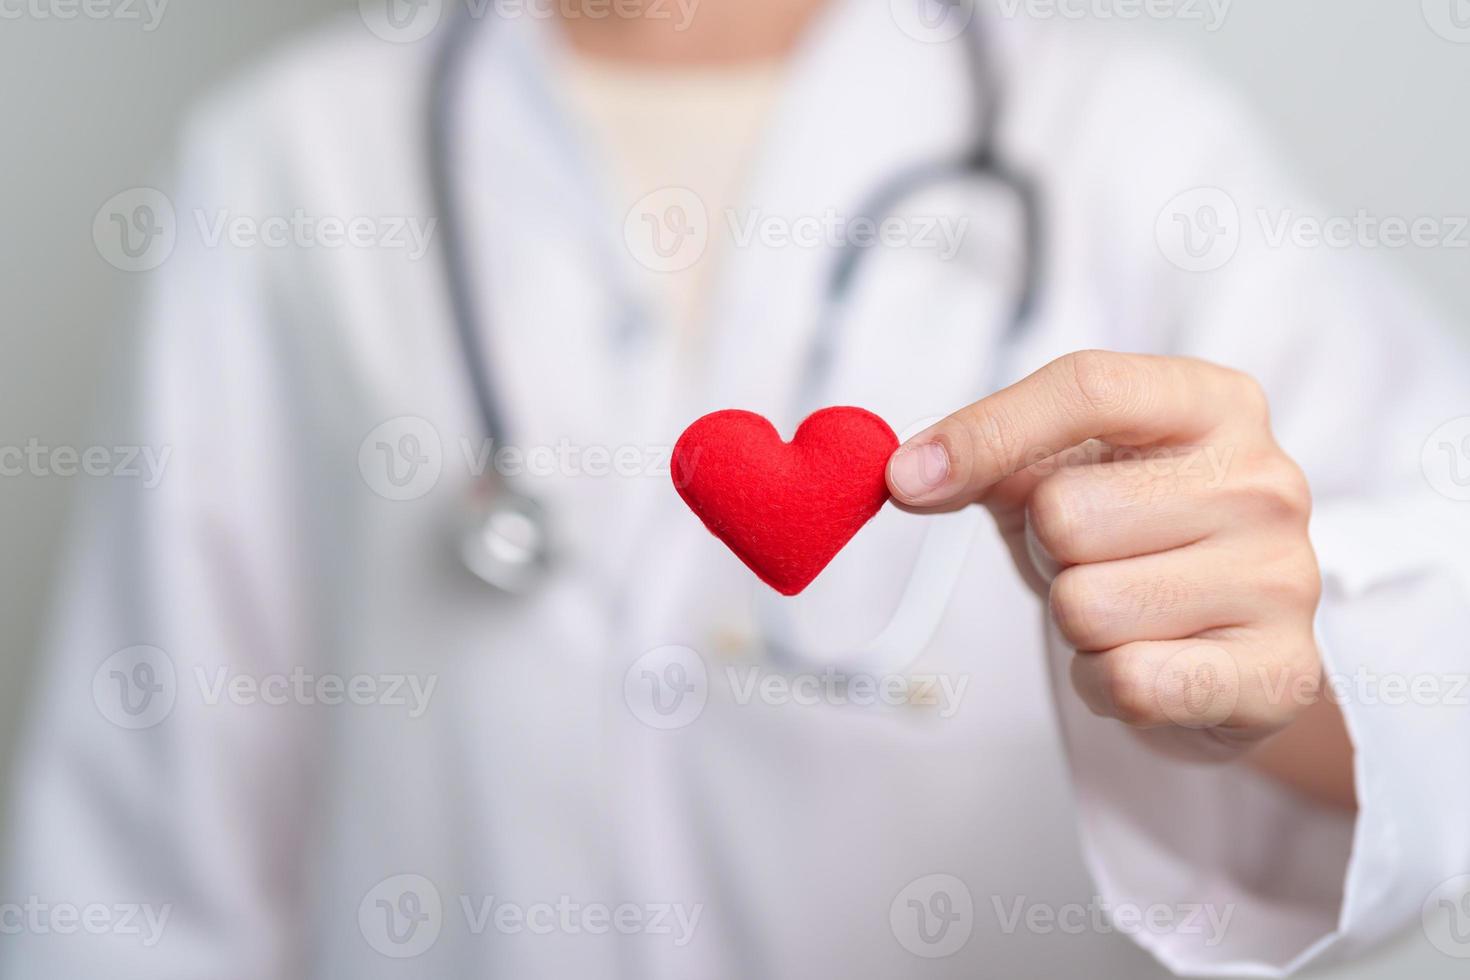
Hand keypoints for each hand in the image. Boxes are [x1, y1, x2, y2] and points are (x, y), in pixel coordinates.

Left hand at [886, 350, 1323, 761]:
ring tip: (1121, 612)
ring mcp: (1285, 578)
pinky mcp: (1281, 675)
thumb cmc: (1130, 537)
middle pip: (1067, 513)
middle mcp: (1265, 480)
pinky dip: (1104, 685)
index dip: (985, 433)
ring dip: (1075, 626)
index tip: (908, 478)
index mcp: (1213, 403)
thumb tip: (910, 473)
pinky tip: (1141, 663)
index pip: (1087, 388)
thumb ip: (985, 453)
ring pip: (1087, 607)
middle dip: (1047, 552)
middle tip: (1088, 561)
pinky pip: (1130, 682)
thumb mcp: (1055, 470)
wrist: (1218, 641)